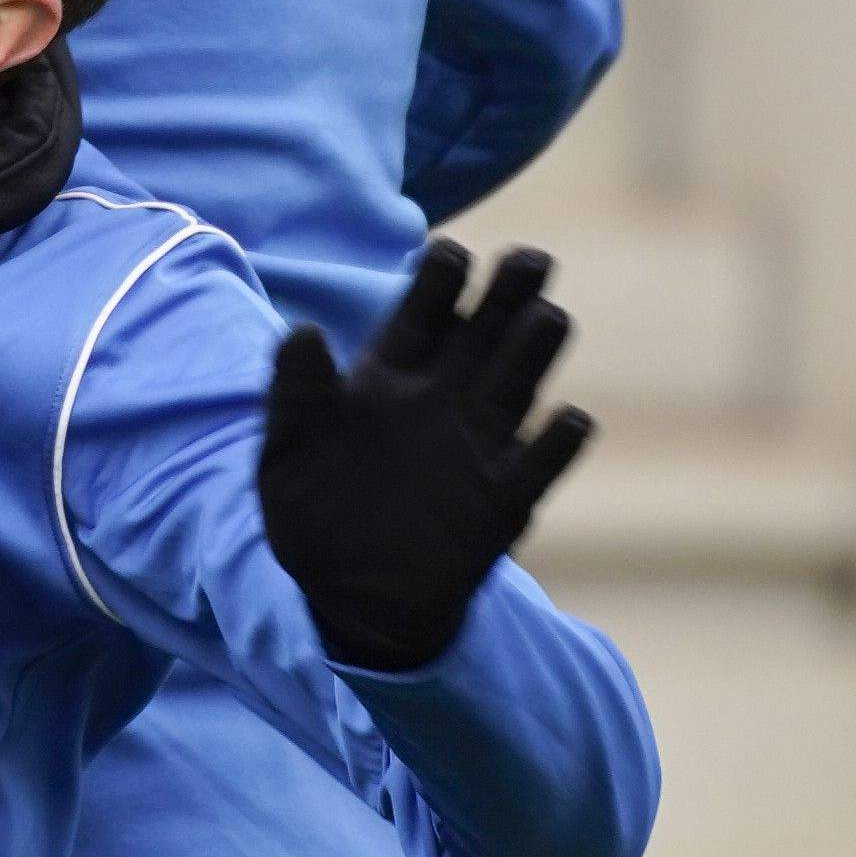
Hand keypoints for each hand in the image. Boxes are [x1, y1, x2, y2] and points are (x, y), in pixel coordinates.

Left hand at [258, 243, 594, 673]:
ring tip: (549, 317)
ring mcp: (476, 450)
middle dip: (508, 294)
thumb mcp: (285, 455)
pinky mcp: (499, 504)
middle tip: (531, 259)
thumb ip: (294, 394)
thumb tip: (302, 331)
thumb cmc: (312, 519)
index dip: (438, 282)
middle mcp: (441, 403)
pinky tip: (570, 421)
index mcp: (387, 381)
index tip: (451, 254)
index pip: (420, 316)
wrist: (346, 603)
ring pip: (517, 385)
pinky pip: (538, 468)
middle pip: (483, 335)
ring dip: (535, 351)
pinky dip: (556, 446)